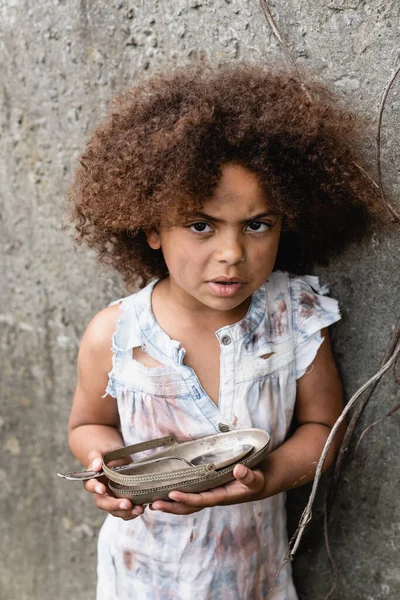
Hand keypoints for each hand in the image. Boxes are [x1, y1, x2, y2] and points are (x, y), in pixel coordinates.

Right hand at [83, 449, 144, 520]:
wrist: (119, 457)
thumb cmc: (108, 453)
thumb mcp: (102, 450)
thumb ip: (97, 457)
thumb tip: (96, 466)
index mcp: (92, 479)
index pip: (90, 486)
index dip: (96, 488)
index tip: (102, 489)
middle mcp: (100, 493)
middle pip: (104, 503)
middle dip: (114, 505)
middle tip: (127, 504)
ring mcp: (111, 498)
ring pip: (115, 511)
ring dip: (126, 512)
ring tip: (138, 509)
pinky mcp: (122, 500)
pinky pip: (125, 511)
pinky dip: (133, 512)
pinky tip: (142, 508)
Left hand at [149, 464, 265, 514]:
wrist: (258, 482)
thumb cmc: (256, 480)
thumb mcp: (256, 478)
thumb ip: (248, 476)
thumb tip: (238, 470)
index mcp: (222, 497)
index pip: (201, 500)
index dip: (186, 498)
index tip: (172, 494)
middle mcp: (212, 497)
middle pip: (189, 507)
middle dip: (171, 506)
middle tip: (152, 504)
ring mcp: (208, 494)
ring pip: (186, 504)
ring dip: (170, 504)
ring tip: (151, 503)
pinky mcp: (206, 488)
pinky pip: (189, 495)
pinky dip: (175, 497)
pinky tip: (162, 493)